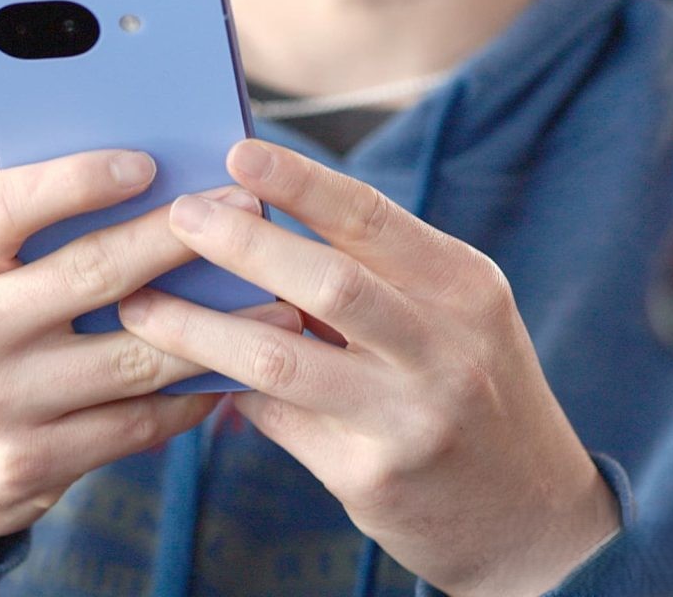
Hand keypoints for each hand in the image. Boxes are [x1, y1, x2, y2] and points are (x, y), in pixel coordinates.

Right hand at [0, 149, 295, 568]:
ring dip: (218, 326)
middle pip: (91, 273)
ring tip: (279, 300)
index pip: (8, 205)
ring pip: (133, 355)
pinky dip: (192, 393)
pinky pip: (137, 422)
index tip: (149, 161)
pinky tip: (233, 368)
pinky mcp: (32, 462)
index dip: (78, 177)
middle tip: (247, 208)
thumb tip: (148, 174)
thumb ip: (26, 228)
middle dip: (181, 236)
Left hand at [118, 140, 618, 595]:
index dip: (300, 180)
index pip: (372, 217)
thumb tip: (258, 221)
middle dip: (241, 243)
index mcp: (464, 288)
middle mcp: (445, 348)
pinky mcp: (373, 476)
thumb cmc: (473, 393)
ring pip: (281, 358)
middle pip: (326, 280)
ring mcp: (410, 416)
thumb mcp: (458, 320)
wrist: (532, 520)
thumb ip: (379, 275)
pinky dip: (226, 389)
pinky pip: (277, 418)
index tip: (237, 151)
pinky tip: (182, 372)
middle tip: (177, 218)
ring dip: (199, 329)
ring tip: (141, 306)